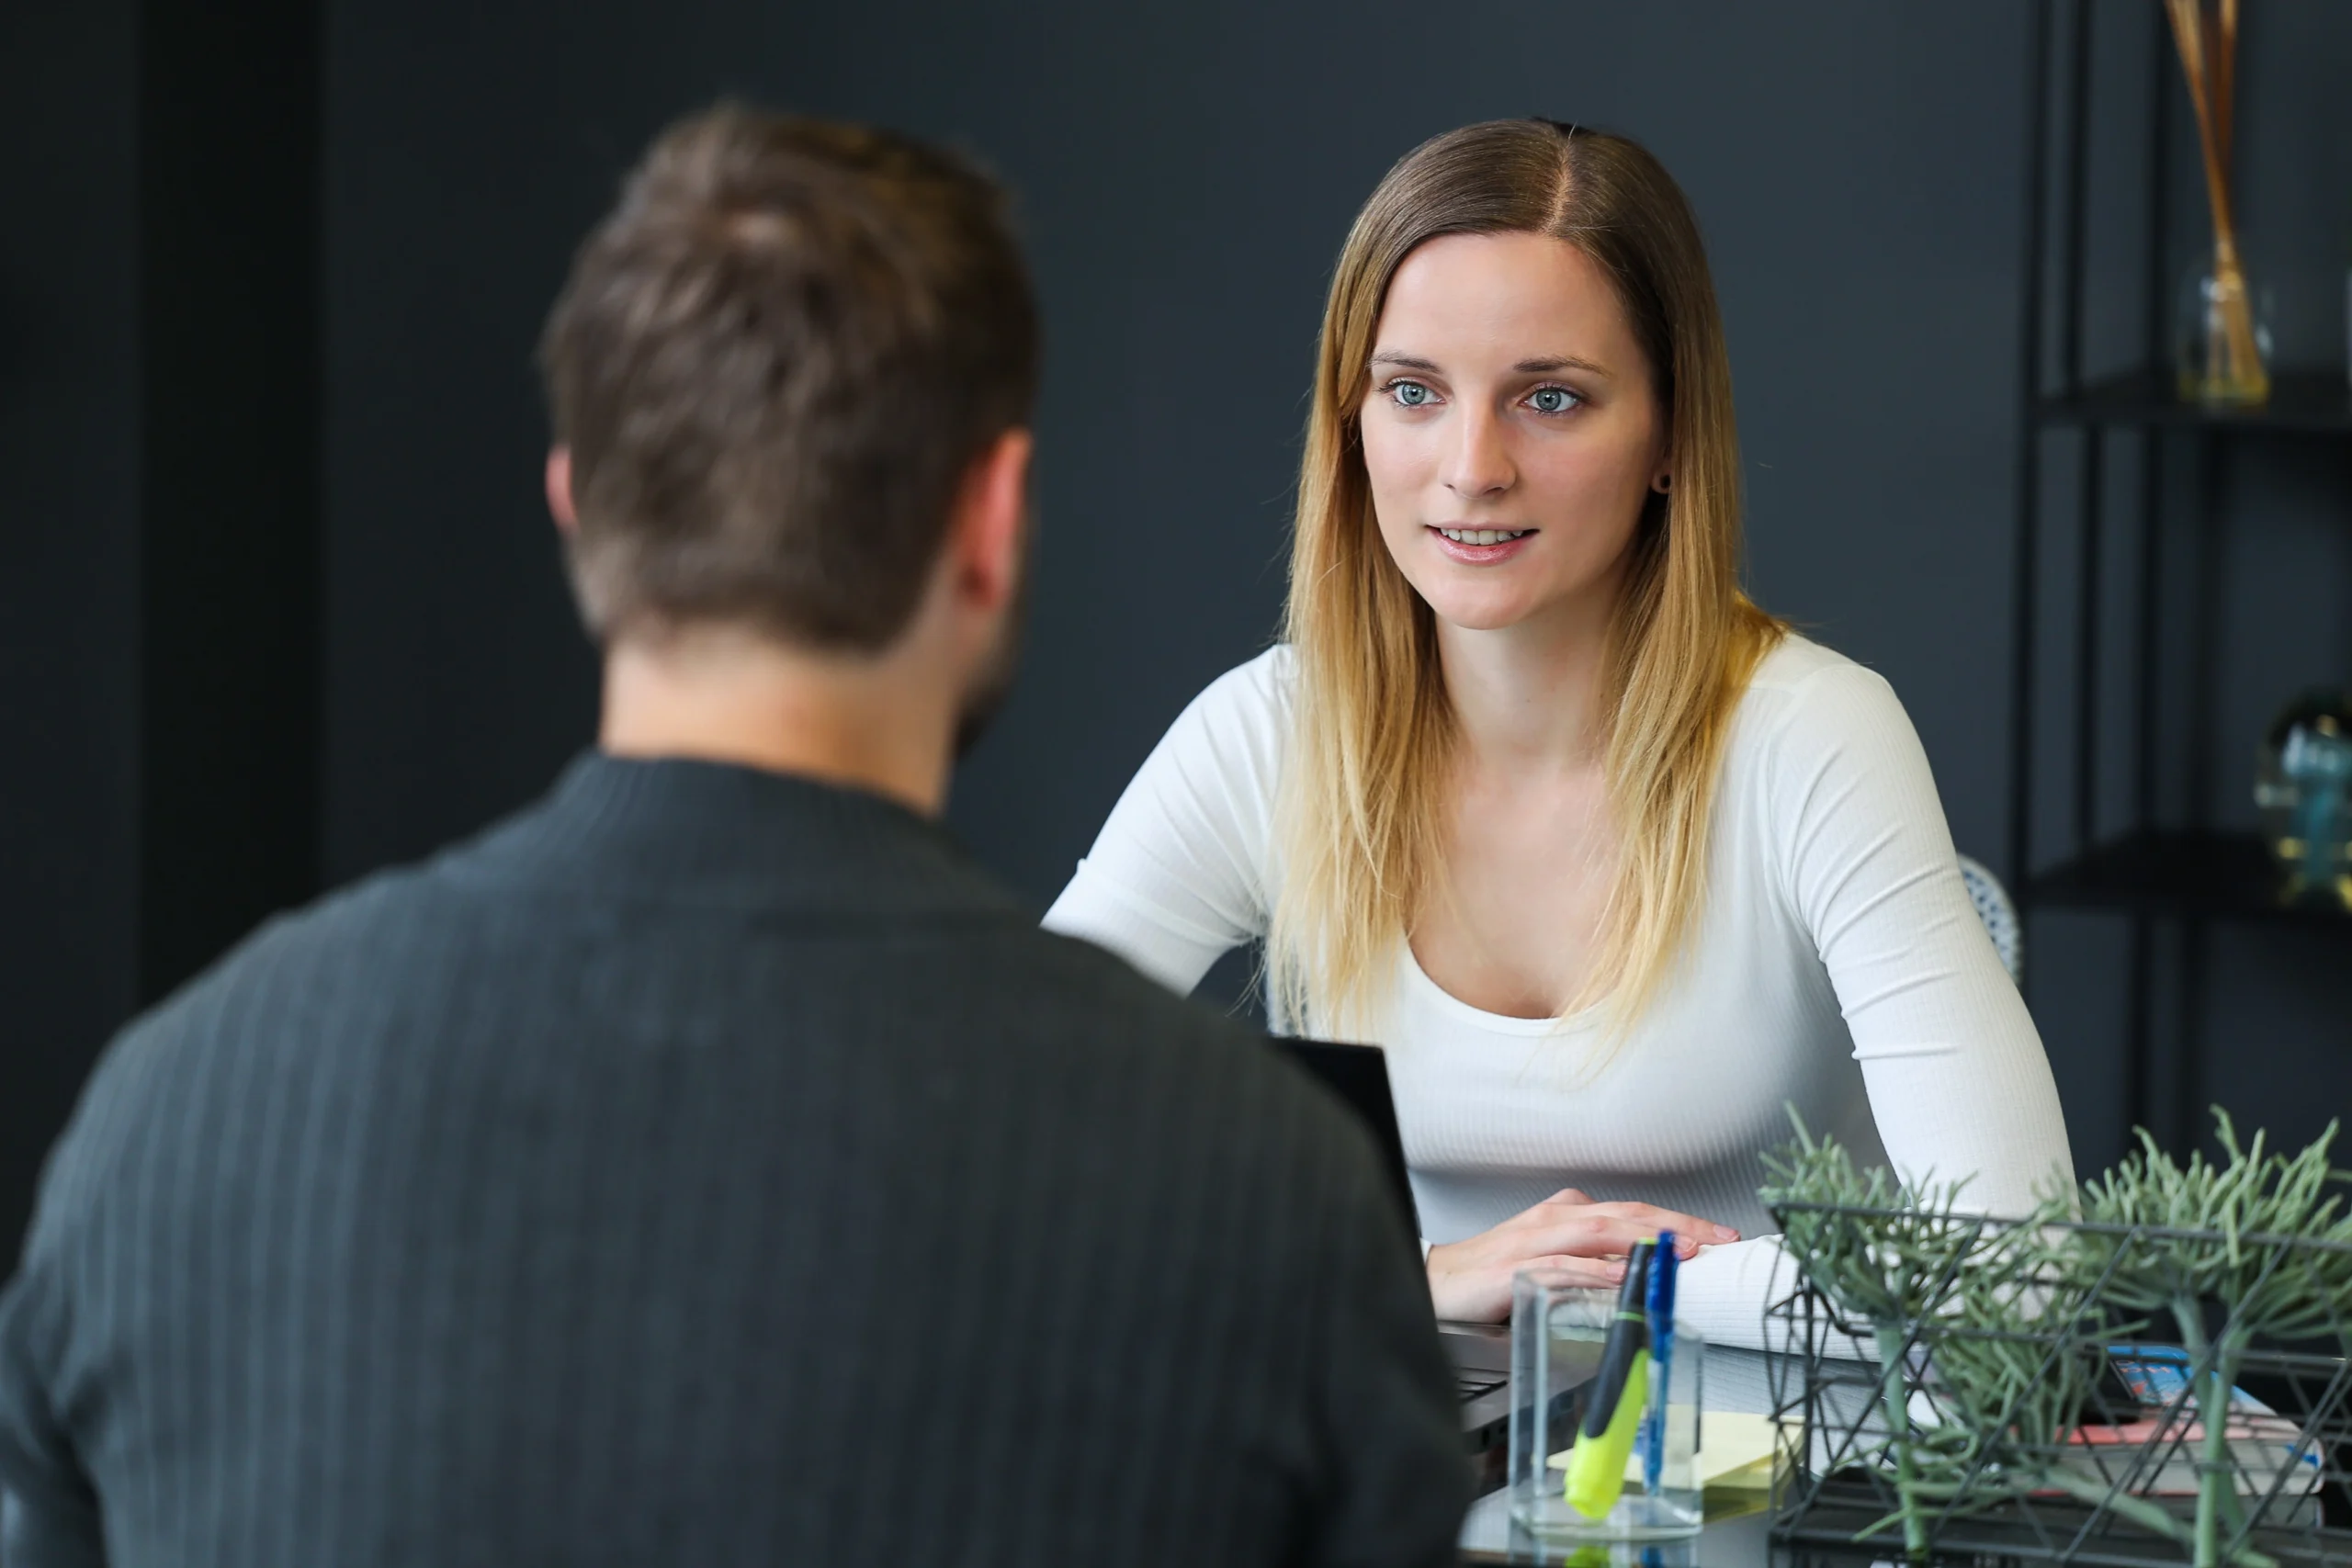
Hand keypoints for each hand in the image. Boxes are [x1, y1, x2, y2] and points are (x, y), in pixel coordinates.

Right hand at [1424, 1189, 1739, 1322]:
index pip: (1633, 1212)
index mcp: (1565, 1213)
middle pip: (1624, 1214)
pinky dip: (1592, 1271)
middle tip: (1717, 1237)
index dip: (1678, 1221)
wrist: (1437, 1282)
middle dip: (1675, 1224)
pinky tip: (1617, 1276)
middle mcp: (1554, 1219)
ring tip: (1680, 1251)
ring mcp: (1534, 1242)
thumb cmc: (1494, 1270)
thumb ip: (1592, 1257)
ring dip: (1642, 1240)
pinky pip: (1560, 1268)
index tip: (1717, 1235)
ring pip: (1597, 1232)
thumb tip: (1640, 1268)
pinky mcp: (1516, 1270)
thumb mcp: (1551, 1255)